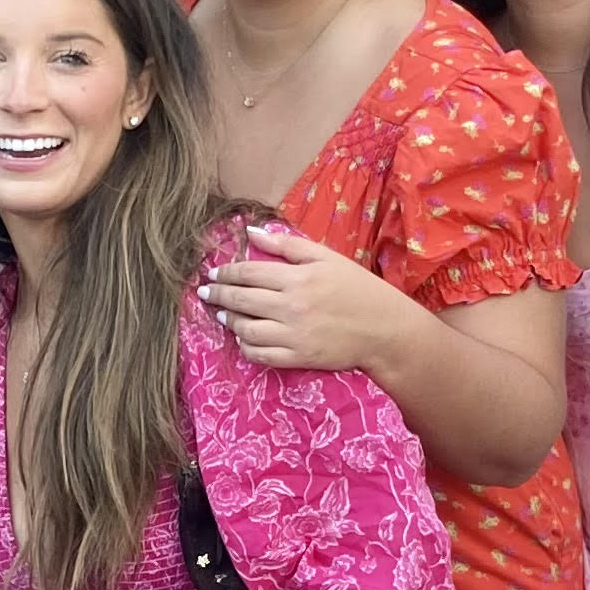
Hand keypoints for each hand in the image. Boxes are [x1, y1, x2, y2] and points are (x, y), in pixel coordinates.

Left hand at [197, 221, 400, 374]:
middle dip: (217, 295)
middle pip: (241, 300)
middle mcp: (291, 306)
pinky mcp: (298, 358)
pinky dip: (245, 346)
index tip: (213, 272)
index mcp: (297, 278)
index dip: (226, 272)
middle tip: (205, 292)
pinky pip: (260, 355)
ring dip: (228, 321)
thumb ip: (288, 245)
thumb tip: (251, 232)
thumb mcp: (327, 257)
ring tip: (221, 314)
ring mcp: (293, 334)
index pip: (249, 272)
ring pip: (246, 329)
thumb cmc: (358, 288)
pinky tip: (242, 337)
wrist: (384, 329)